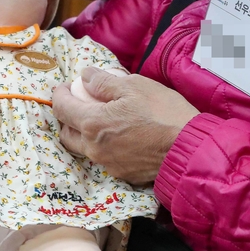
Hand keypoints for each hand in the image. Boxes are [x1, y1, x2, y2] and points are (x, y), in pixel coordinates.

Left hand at [53, 67, 198, 184]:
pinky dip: (103, 145)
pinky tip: (118, 135)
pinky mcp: (123, 174)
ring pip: (84, 148)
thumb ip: (104, 82)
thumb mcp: (134, 86)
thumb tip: (85, 76)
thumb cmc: (164, 113)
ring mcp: (107, 164)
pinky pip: (104, 158)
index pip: (61, 108)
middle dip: (67, 117)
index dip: (59, 94)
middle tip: (78, 103)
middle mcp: (94, 148)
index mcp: (92, 124)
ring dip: (83, 133)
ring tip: (98, 119)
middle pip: (66, 133)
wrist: (190, 149)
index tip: (64, 86)